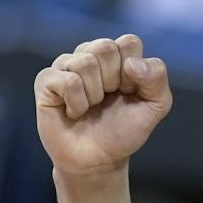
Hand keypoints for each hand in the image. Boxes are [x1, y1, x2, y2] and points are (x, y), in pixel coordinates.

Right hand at [34, 34, 171, 176]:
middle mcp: (90, 54)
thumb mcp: (156, 106)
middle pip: (105, 47)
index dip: (133, 72)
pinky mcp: (46, 80)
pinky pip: (68, 81)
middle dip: (112, 81)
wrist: (98, 160)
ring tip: (91, 107)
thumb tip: (131, 63)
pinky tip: (74, 112)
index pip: (129, 42)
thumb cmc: (124, 130)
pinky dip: (77, 103)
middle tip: (108, 99)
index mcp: (118, 55)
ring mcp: (66, 65)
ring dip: (94, 95)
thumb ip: (157, 78)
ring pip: (85, 63)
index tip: (129, 92)